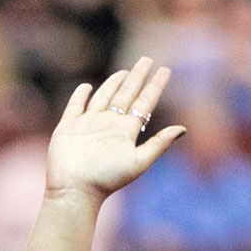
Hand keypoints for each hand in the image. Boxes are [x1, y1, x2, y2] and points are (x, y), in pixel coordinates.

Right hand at [43, 58, 186, 202]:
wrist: (75, 190)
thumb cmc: (106, 180)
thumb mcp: (138, 162)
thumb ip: (159, 144)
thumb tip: (183, 128)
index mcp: (126, 131)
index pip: (144, 103)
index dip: (155, 86)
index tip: (165, 70)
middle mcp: (109, 125)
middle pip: (126, 94)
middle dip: (136, 77)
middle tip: (146, 60)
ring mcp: (88, 125)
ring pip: (104, 97)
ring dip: (113, 83)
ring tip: (124, 72)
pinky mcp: (68, 128)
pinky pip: (75, 106)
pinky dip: (81, 96)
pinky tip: (87, 87)